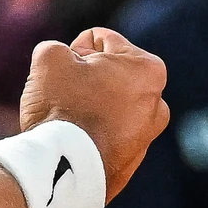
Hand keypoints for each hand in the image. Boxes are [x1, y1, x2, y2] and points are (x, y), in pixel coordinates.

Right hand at [18, 28, 168, 202]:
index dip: (74, 51)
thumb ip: (59, 47)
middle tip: (65, 92)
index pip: (100, 39)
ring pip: (107, 103)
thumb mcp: (50, 57)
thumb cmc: (63, 106)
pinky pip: (106, 131)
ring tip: (69, 118)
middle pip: (108, 72)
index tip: (67, 71)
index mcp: (148, 69)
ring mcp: (147, 134)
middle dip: (85, 77)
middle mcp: (157, 102)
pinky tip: (74, 139)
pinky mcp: (132, 160)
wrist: (65, 168)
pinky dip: (90, 130)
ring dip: (88, 103)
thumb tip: (63, 62)